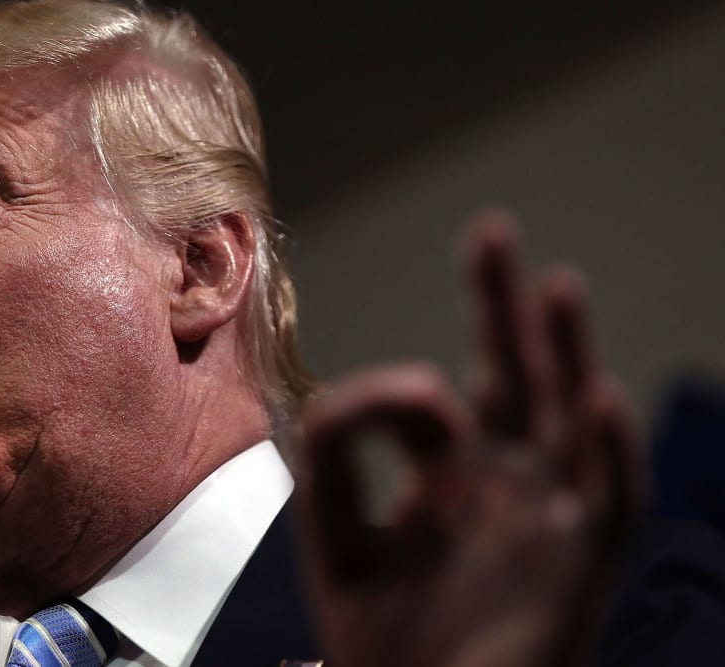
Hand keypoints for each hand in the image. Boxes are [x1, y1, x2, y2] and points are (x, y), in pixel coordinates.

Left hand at [296, 211, 642, 666]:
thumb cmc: (380, 637)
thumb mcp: (337, 537)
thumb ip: (332, 462)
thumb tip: (346, 399)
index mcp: (448, 475)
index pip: (432, 401)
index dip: (393, 395)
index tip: (359, 416)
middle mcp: (505, 483)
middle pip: (514, 377)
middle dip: (502, 307)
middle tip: (491, 233)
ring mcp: (548, 517)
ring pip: (566, 419)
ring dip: (565, 353)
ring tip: (556, 284)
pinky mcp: (579, 566)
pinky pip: (607, 501)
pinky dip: (606, 451)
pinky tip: (592, 396)